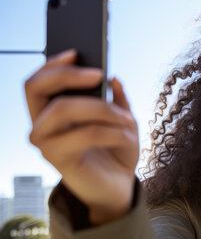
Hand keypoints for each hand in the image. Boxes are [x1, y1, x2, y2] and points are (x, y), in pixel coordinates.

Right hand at [25, 49, 139, 224]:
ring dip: (100, 108)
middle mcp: (41, 124)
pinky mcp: (57, 159)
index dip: (51, 64)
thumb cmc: (116, 150)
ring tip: (125, 117)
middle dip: (68, 76)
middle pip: (37, 89)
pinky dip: (110, 131)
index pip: (36, 82)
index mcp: (52, 111)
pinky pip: (83, 134)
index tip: (76, 52)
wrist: (120, 185)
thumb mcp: (122, 119)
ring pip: (61, 109)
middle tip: (99, 74)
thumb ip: (117, 99)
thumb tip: (114, 79)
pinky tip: (127, 134)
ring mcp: (45, 142)